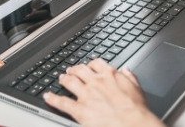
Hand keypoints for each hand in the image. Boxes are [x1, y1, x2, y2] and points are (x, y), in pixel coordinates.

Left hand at [43, 59, 163, 126]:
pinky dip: (53, 98)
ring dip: (64, 79)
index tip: (89, 65)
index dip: (90, 64)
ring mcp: (86, 95)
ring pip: (70, 82)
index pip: (96, 63)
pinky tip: (48, 96)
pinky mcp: (79, 110)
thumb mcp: (137, 88)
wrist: (132, 124)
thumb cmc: (136, 110)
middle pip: (80, 70)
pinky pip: (62, 102)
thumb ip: (130, 77)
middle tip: (71, 70)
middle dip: (74, 69)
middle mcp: (95, 82)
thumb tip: (126, 71)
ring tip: (61, 78)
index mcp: (110, 75)